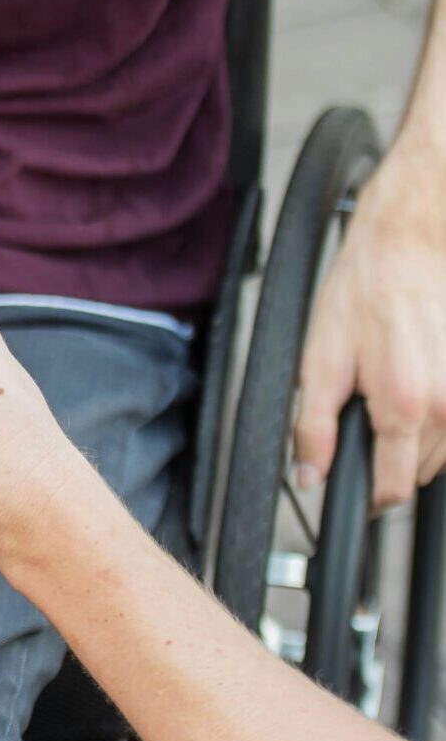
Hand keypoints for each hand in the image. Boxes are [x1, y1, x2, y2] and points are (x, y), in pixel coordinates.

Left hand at [294, 150, 445, 509]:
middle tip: (368, 416)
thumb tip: (308, 475)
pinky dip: (440, 417)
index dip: (372, 495)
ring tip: (392, 392)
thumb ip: (313, 426)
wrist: (406, 246)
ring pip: (445, 451)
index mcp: (404, 406)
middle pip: (421, 471)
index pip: (395, 488)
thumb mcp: (319, 360)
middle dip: (392, 457)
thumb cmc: (362, 295)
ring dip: (418, 439)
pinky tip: (418, 383)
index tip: (360, 487)